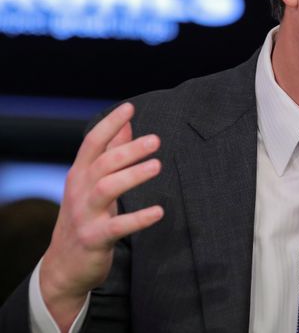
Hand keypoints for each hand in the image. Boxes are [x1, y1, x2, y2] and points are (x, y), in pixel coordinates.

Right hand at [39, 103, 163, 331]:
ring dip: (133, 175)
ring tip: (157, 166)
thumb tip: (127, 124)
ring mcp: (84, 215)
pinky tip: (159, 211)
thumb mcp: (91, 183)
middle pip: (102, 163)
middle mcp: (79, 191)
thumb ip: (109, 153)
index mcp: (79, 175)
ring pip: (107, 188)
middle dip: (128, 150)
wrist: (64, 266)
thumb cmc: (85, 216)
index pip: (91, 143)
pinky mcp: (94, 238)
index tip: (130, 108)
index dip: (110, 124)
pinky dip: (138, 218)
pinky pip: (117, 226)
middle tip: (155, 140)